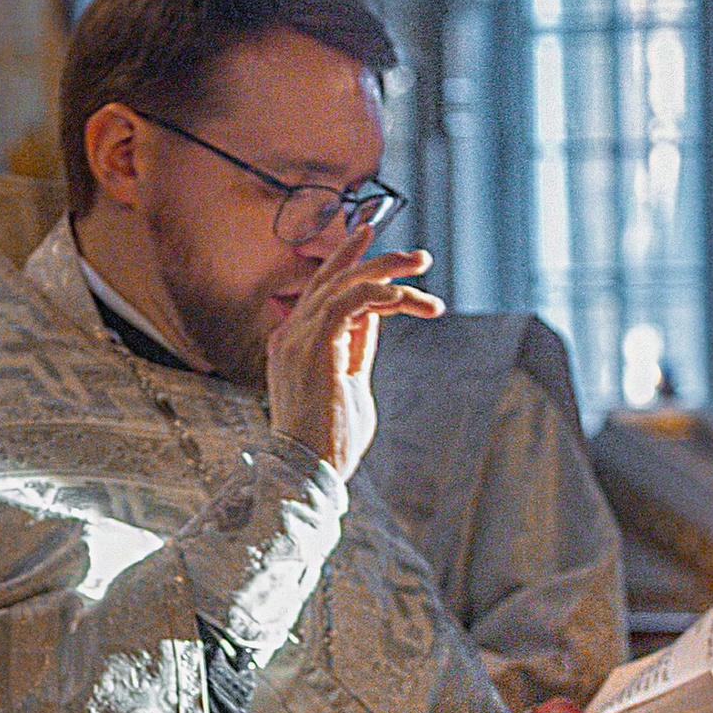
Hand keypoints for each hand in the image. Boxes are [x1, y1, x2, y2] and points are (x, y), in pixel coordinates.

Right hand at [265, 223, 441, 480]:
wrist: (309, 472)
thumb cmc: (330, 440)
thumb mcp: (350, 384)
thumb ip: (357, 349)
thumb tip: (375, 319)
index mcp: (294, 341)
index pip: (323, 289)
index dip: (349, 262)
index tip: (375, 240)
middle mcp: (291, 334)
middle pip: (333, 278)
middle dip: (376, 258)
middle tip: (419, 256)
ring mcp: (297, 339)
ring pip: (343, 284)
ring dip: (386, 271)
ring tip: (421, 265)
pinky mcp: (313, 348)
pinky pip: (346, 304)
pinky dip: (375, 293)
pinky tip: (403, 296)